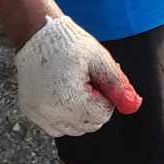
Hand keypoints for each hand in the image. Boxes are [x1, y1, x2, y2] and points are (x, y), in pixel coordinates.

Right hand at [15, 15, 141, 138]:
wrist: (37, 34)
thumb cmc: (70, 44)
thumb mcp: (99, 59)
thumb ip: (117, 84)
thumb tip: (134, 105)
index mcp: (70, 99)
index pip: (102, 115)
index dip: (105, 98)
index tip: (98, 80)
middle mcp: (52, 111)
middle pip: (87, 125)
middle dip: (93, 107)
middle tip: (87, 83)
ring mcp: (38, 113)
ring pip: (71, 129)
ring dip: (79, 115)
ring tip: (75, 87)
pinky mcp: (29, 111)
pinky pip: (54, 126)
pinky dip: (63, 117)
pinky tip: (63, 95)